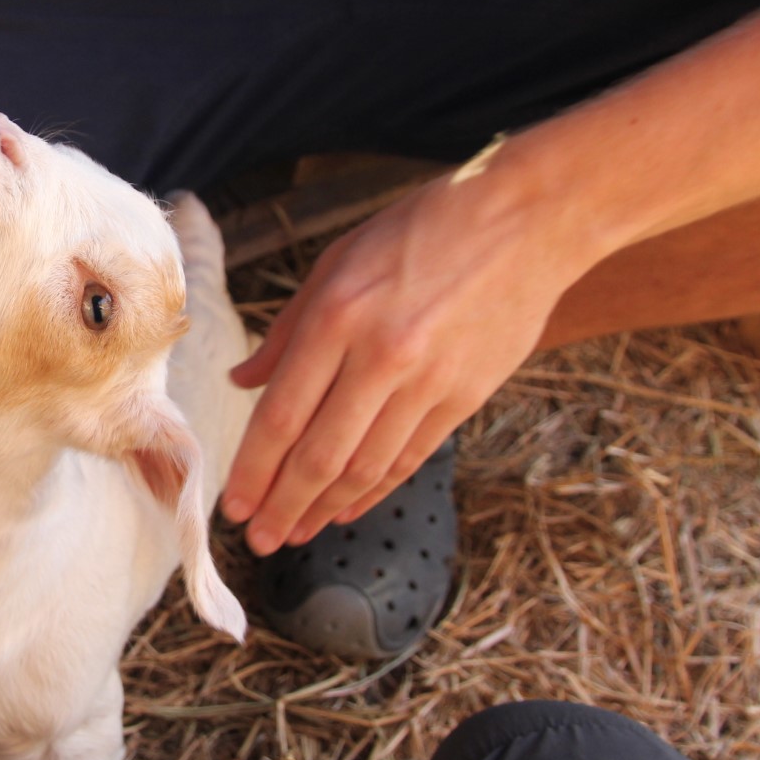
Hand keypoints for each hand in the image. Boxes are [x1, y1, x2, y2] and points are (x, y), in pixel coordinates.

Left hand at [219, 170, 591, 554]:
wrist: (525, 221)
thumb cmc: (420, 230)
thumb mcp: (338, 261)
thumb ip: (288, 330)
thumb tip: (245, 383)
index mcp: (337, 316)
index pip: (282, 416)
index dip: (254, 470)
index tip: (233, 505)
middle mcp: (381, 356)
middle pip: (320, 455)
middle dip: (282, 505)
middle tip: (259, 538)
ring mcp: (428, 382)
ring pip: (366, 467)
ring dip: (325, 508)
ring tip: (296, 532)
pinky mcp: (466, 397)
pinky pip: (410, 457)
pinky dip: (375, 490)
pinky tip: (347, 508)